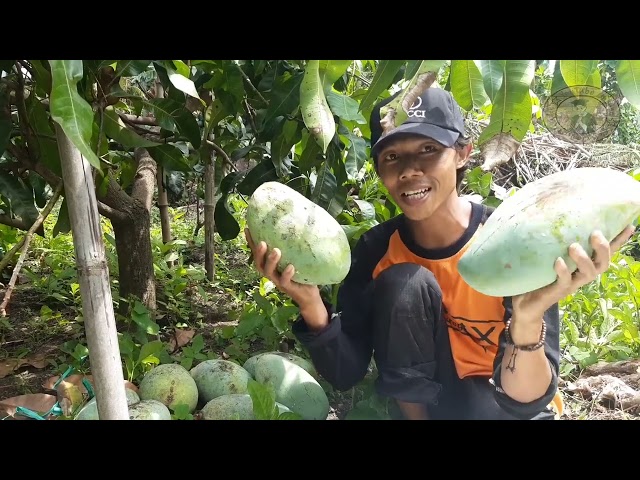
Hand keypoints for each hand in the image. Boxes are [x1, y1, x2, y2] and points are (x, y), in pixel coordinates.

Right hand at [244, 228, 321, 308]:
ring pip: (268, 272)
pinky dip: (286, 274)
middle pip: (258, 263)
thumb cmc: (302, 273)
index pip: (258, 253)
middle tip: (262, 242)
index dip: (251, 242)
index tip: (247, 228)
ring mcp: (278, 281)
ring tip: (276, 251)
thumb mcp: (295, 257)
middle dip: (258, 252)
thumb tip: (296, 224)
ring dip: (271, 261)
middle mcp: (271, 273)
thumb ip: (292, 246)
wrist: (310, 295)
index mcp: (270, 265)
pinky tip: (291, 267)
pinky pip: (284, 281)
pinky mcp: (288, 288)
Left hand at [512, 225, 635, 322]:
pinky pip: (565, 281)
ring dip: (584, 259)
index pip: (605, 252)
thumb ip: (556, 241)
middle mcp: (582, 274)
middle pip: (603, 263)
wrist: (526, 303)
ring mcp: (572, 283)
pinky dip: (563, 271)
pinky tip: (558, 261)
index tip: (630, 225)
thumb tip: (553, 214)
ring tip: (574, 246)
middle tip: (595, 233)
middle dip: (603, 248)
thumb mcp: (549, 255)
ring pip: (588, 273)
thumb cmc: (539, 275)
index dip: (618, 240)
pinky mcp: (559, 291)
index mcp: (584, 264)